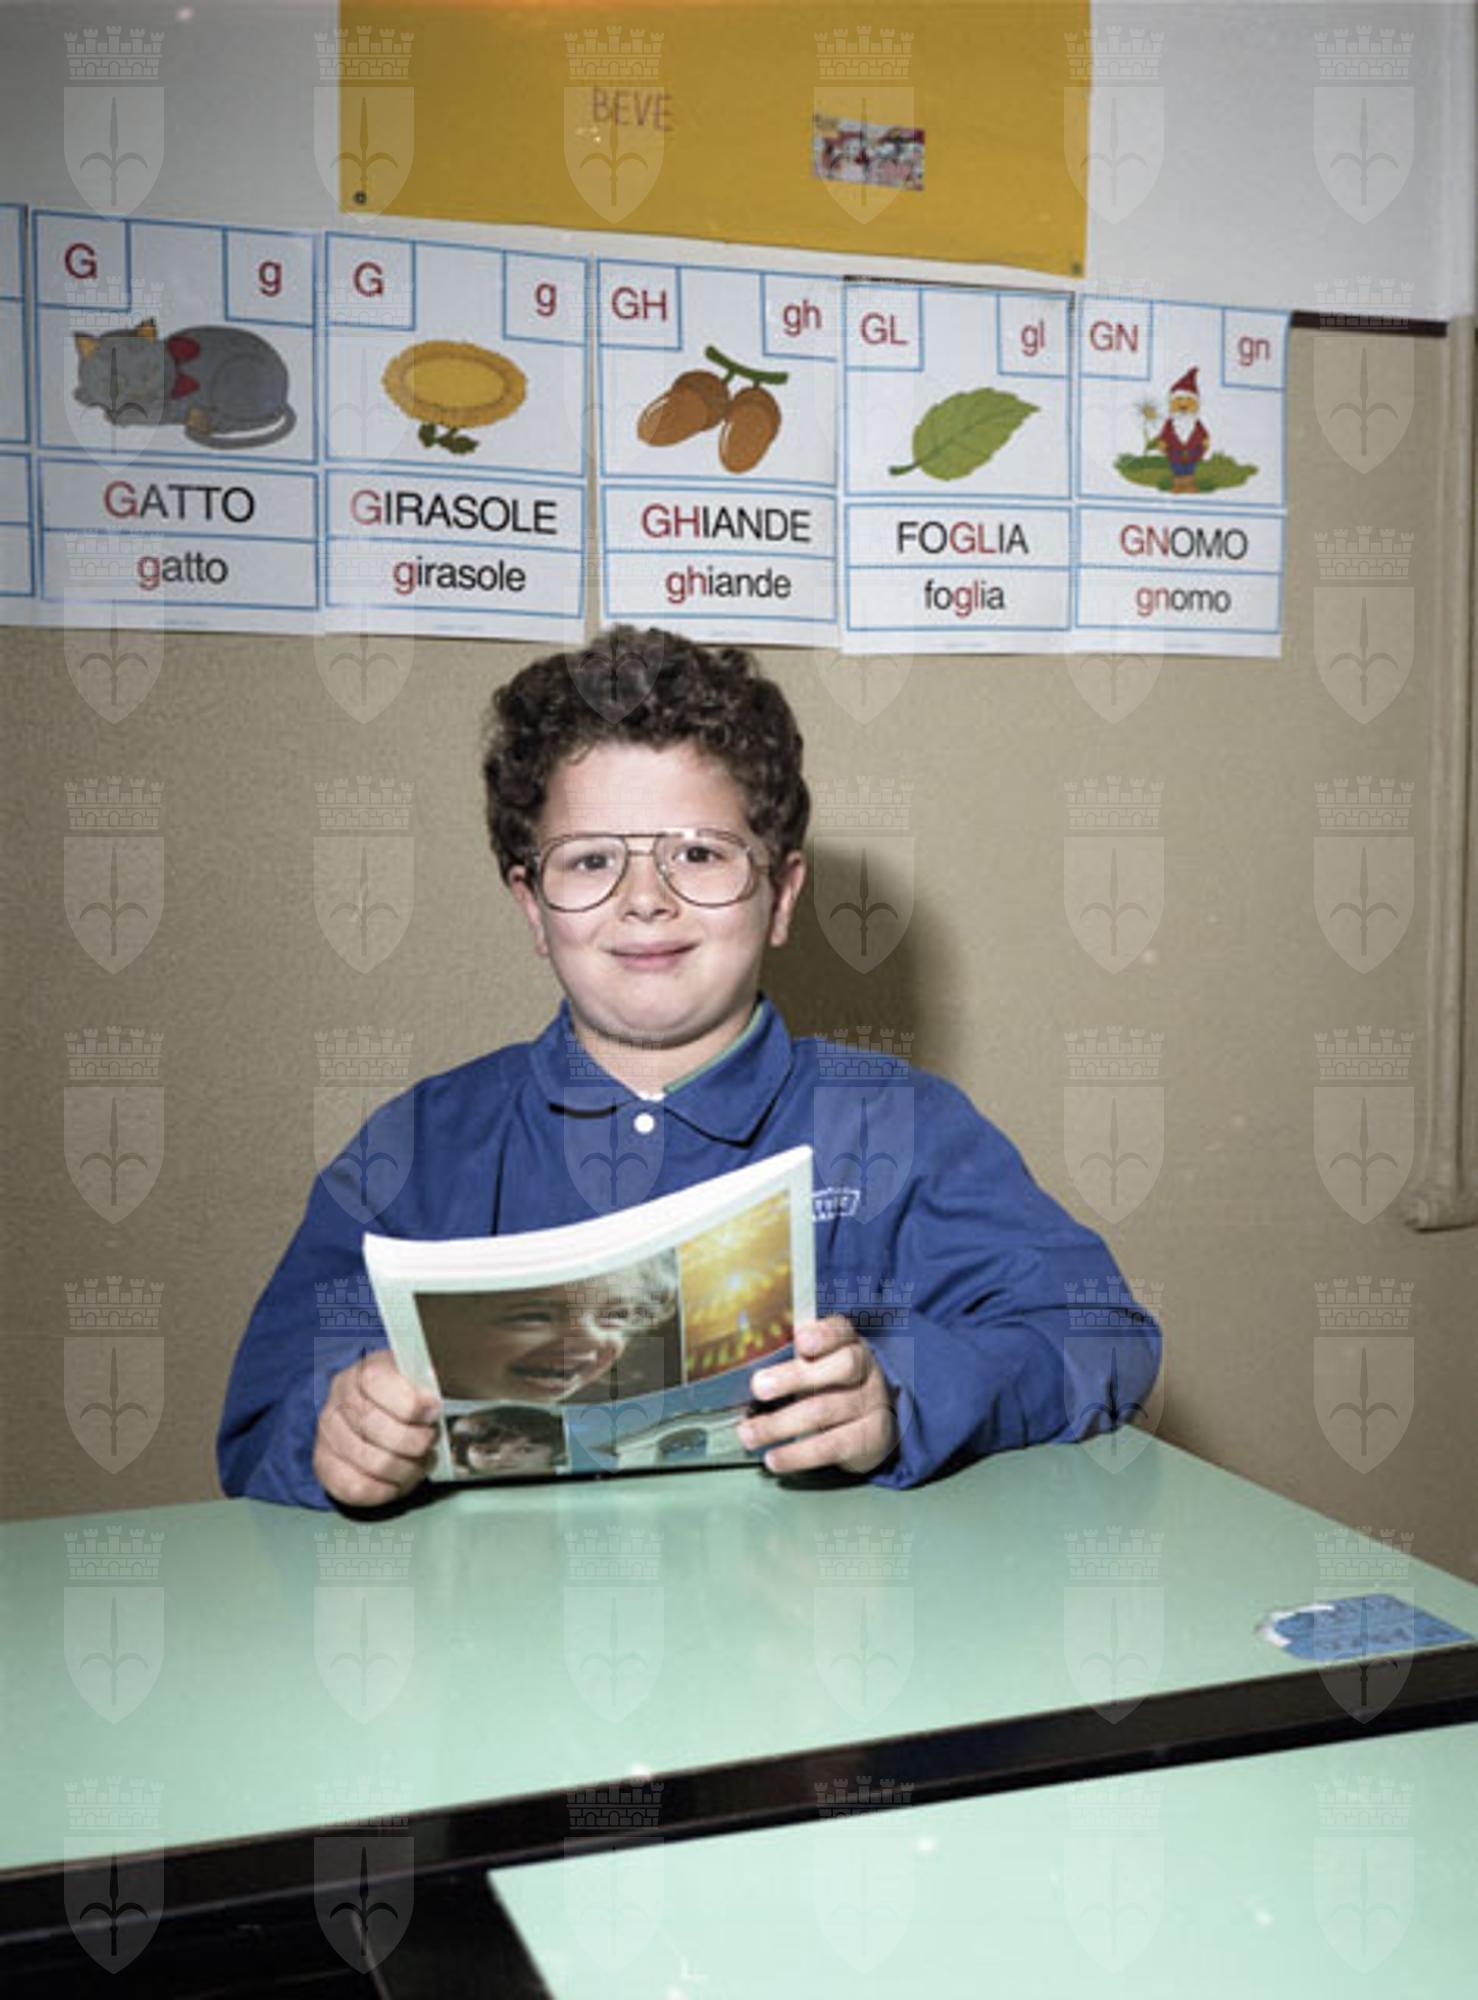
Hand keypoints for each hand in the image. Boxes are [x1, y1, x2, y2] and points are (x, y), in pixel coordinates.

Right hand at [313, 1349, 440, 1506]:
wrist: (371, 1408)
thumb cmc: (404, 1394)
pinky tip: (401, 1480)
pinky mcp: (325, 1466)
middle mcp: (339, 1401)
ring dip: (408, 1469)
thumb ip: (429, 1384)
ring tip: (421, 1462)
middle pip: (375, 1427)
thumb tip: (440, 1404)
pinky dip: (386, 1491)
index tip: (434, 1412)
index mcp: (363, 1372)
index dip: (410, 1403)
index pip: (377, 1382)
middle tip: (431, 1441)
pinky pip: (356, 1489)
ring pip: (373, 1463)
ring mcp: (328, 1435)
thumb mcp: (418, 1375)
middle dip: (415, 1440)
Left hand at [736, 1315, 896, 1475]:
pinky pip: (832, 1446)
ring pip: (826, 1411)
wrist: (874, 1424)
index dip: (824, 1335)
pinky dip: (798, 1455)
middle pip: (841, 1368)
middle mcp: (867, 1371)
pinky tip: (774, 1458)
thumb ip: (795, 1360)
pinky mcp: (872, 1439)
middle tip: (759, 1387)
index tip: (801, 1341)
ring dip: (780, 1424)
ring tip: (749, 1433)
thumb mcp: (820, 1365)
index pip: (842, 1331)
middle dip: (795, 1377)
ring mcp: (872, 1405)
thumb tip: (751, 1368)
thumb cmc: (834, 1386)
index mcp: (850, 1343)